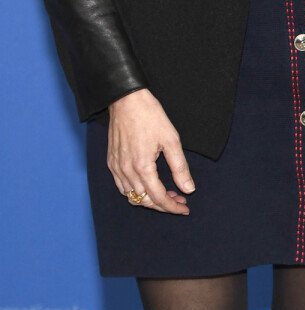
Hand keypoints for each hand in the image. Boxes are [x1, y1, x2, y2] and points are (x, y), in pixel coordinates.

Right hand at [107, 89, 194, 215]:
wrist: (126, 101)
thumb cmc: (150, 117)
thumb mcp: (172, 140)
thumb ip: (180, 167)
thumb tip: (188, 189)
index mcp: (142, 166)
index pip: (158, 198)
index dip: (173, 207)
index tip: (185, 209)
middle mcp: (126, 170)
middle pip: (144, 200)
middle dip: (163, 205)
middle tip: (179, 200)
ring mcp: (116, 167)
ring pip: (132, 195)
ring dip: (149, 199)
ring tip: (166, 193)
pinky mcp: (111, 162)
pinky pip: (122, 186)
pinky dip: (135, 191)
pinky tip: (148, 185)